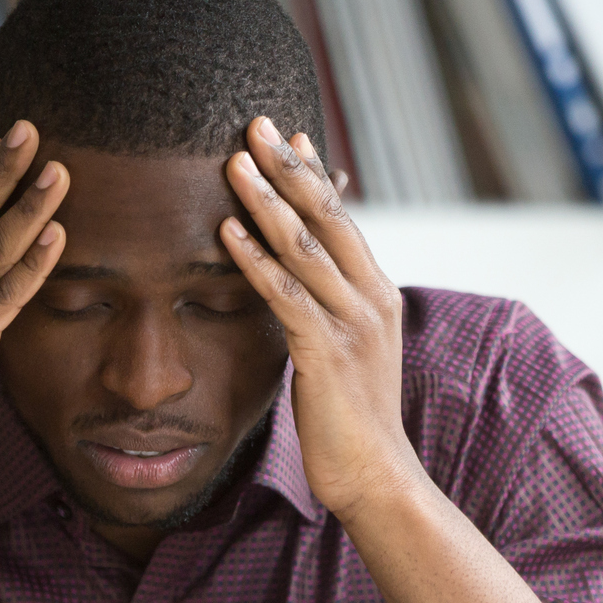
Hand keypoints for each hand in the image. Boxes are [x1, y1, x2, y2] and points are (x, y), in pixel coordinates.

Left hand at [219, 116, 424, 521]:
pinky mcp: (326, 354)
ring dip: (266, 202)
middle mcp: (371, 299)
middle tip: (255, 124)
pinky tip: (226, 233)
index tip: (288, 133)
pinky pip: (285, 296)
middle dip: (289, 168)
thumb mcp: (347, 352)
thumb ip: (331, 309)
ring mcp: (352, 325)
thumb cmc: (352, 420)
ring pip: (305, 248)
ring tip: (233, 163)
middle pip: (328, 217)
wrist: (376, 479)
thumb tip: (306, 278)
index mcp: (377, 294)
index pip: (343, 219)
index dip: (314, 174)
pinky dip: (254, 260)